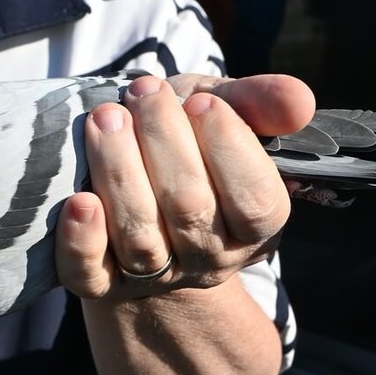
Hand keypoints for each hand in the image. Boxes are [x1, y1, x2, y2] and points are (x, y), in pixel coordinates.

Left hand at [55, 73, 314, 300]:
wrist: (142, 195)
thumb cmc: (187, 144)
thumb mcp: (224, 113)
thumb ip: (261, 103)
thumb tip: (298, 102)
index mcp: (254, 223)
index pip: (254, 199)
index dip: (227, 147)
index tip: (200, 102)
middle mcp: (208, 256)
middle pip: (189, 208)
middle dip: (162, 140)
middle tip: (141, 92)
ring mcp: (154, 274)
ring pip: (139, 235)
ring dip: (118, 170)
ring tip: (105, 118)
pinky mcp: (102, 282)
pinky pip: (90, 272)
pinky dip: (81, 239)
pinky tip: (77, 201)